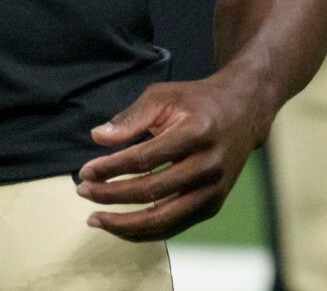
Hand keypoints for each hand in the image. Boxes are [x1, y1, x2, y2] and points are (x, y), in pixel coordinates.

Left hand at [76, 75, 269, 240]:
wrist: (242, 113)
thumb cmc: (197, 102)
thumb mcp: (163, 96)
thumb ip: (131, 117)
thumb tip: (98, 137)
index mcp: (196, 133)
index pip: (144, 159)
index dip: (111, 168)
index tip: (85, 171)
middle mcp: (208, 166)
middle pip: (150, 192)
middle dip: (111, 196)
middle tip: (83, 192)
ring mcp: (213, 190)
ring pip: (162, 220)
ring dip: (124, 224)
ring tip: (95, 219)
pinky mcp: (213, 206)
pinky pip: (174, 227)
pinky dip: (144, 231)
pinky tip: (120, 226)